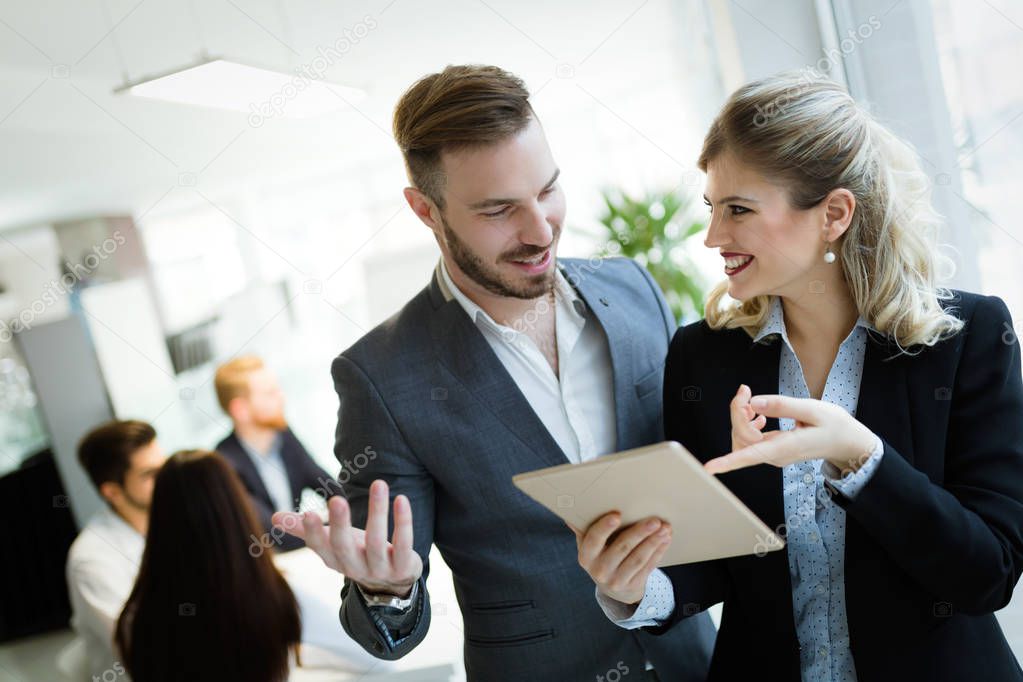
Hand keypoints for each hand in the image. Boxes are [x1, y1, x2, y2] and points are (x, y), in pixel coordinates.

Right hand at [271, 479, 421, 596]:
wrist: (391, 583)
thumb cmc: (356, 552)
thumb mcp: (331, 542)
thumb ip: (304, 529)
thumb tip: (273, 517)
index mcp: (334, 559)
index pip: (320, 547)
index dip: (313, 532)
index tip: (308, 514)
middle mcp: (354, 567)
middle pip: (345, 547)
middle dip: (340, 524)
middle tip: (336, 500)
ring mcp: (380, 570)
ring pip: (377, 543)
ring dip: (378, 512)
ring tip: (379, 483)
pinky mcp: (404, 567)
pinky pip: (404, 545)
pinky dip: (403, 523)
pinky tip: (401, 499)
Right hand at [572, 512, 671, 605]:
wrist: (612, 586)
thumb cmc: (600, 554)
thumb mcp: (588, 544)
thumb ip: (583, 527)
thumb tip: (570, 507)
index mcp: (585, 556)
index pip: (594, 540)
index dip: (605, 528)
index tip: (617, 515)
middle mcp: (599, 570)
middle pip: (621, 548)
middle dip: (639, 533)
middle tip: (654, 520)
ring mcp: (617, 581)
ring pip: (638, 558)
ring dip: (653, 541)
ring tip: (665, 527)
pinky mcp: (634, 585)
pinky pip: (649, 567)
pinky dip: (659, 551)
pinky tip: (666, 538)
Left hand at [705, 394, 877, 475]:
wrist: (847, 442)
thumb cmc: (834, 426)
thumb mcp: (813, 409)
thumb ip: (783, 405)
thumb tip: (754, 402)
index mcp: (786, 447)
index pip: (751, 455)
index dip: (728, 462)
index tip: (710, 468)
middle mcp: (775, 454)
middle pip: (741, 439)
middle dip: (736, 414)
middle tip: (745, 391)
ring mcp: (773, 453)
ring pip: (743, 439)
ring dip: (740, 417)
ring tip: (751, 400)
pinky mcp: (772, 449)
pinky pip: (750, 438)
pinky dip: (747, 421)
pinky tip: (758, 413)